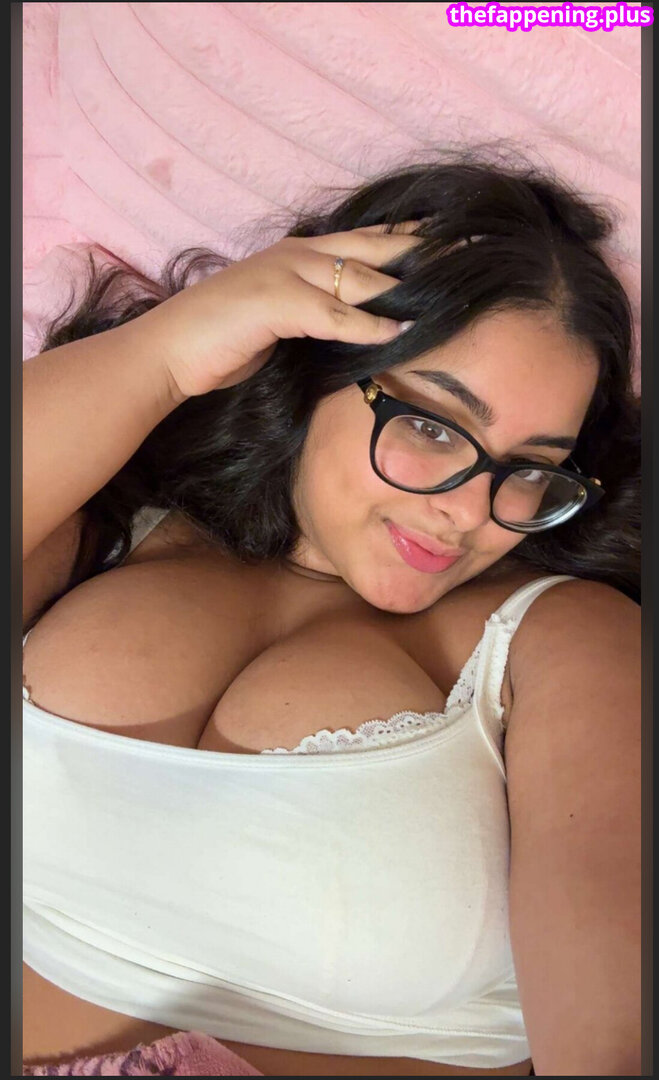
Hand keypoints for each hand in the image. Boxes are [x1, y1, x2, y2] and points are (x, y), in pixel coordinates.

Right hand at [128, 224, 420, 399]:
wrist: (170, 351)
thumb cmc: (221, 339)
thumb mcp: (276, 318)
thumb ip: (313, 312)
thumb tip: (352, 325)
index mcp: (296, 254)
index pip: (363, 239)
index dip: (406, 237)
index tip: (448, 238)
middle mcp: (295, 254)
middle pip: (372, 246)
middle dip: (422, 247)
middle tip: (469, 246)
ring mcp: (284, 275)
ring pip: (359, 277)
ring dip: (405, 286)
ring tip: (449, 290)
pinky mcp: (275, 304)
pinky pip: (335, 314)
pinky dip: (368, 324)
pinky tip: (400, 330)